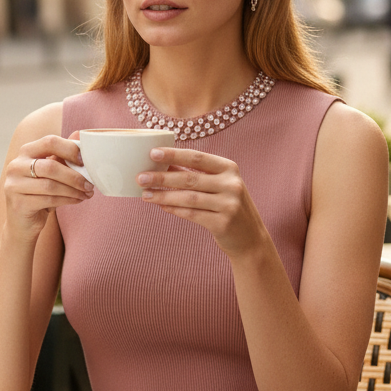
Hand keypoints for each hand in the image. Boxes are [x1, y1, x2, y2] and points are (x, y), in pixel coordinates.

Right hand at [3, 133, 92, 237]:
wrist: (23, 222)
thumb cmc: (40, 192)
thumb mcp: (52, 171)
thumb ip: (63, 154)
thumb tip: (81, 135)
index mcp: (26, 151)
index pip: (49, 142)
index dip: (70, 149)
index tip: (85, 161)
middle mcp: (16, 166)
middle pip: (50, 166)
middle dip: (74, 176)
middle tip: (90, 184)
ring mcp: (14, 185)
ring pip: (50, 185)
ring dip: (74, 190)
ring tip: (87, 193)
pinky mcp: (18, 204)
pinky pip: (48, 200)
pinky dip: (68, 200)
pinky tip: (78, 200)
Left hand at [138, 147, 266, 258]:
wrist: (250, 238)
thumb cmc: (227, 205)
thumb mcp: (218, 185)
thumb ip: (194, 174)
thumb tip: (163, 164)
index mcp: (229, 168)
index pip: (197, 157)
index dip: (174, 154)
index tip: (153, 153)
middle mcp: (231, 184)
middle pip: (190, 178)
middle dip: (162, 177)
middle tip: (141, 177)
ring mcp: (229, 204)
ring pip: (188, 198)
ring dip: (163, 196)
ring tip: (145, 194)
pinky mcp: (223, 223)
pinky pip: (192, 214)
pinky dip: (174, 209)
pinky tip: (160, 206)